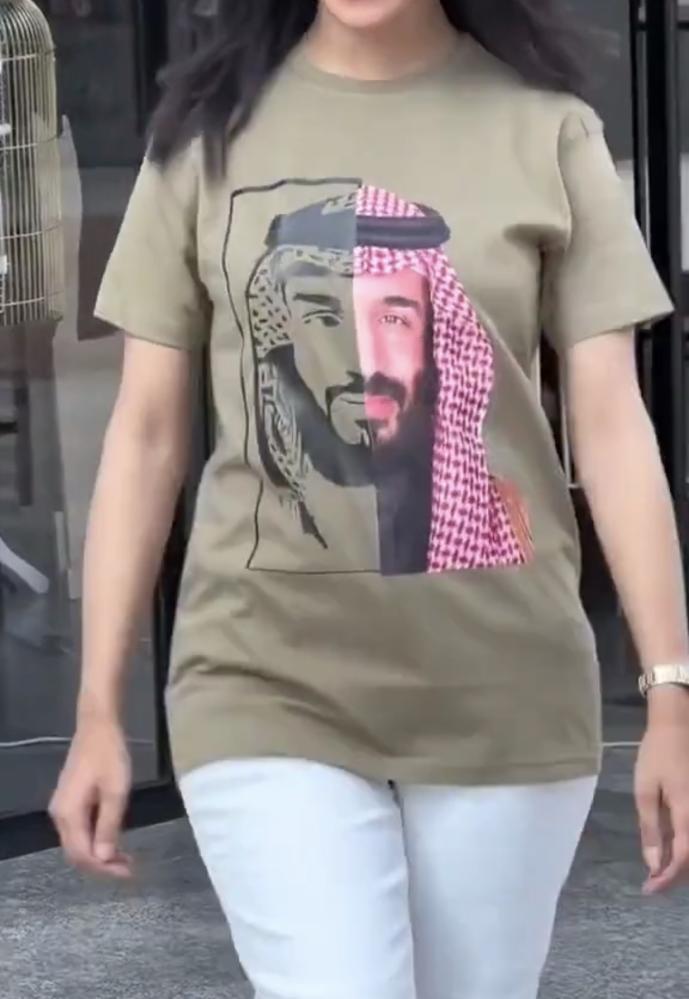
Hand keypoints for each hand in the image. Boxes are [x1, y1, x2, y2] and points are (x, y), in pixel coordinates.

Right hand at [49, 712, 132, 878]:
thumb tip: (103, 858)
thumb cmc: (109, 755)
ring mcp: (62, 808)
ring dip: (100, 854)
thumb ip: (109, 825)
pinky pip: (80, 831)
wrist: (97, 726)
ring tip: (125, 858)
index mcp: (68, 814)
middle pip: (77, 853)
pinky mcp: (70, 802)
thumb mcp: (116, 790)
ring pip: (78, 843)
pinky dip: (97, 840)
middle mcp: (59, 815)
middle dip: (102, 865)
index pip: (82, 855)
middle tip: (130, 868)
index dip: (104, 868)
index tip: (129, 872)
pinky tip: (114, 840)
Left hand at [635, 688, 688, 893]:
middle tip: (652, 883)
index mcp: (688, 812)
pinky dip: (686, 847)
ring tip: (660, 870)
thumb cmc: (658, 755)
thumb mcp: (646, 790)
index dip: (667, 878)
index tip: (649, 889)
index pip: (683, 858)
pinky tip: (671, 849)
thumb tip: (653, 863)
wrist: (677, 725)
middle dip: (675, 876)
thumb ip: (651, 828)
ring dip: (682, 863)